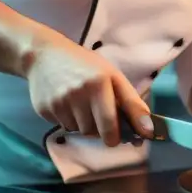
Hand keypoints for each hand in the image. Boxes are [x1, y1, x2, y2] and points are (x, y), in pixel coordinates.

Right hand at [25, 35, 154, 146]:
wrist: (44, 54)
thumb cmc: (86, 65)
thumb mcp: (113, 76)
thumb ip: (132, 103)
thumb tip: (148, 130)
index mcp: (100, 84)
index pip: (110, 124)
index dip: (115, 137)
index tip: (118, 138)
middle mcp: (78, 94)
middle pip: (94, 131)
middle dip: (100, 130)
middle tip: (100, 116)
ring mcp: (59, 102)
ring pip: (79, 131)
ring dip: (84, 124)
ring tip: (82, 105)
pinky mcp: (44, 109)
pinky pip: (63, 126)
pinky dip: (69, 120)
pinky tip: (66, 103)